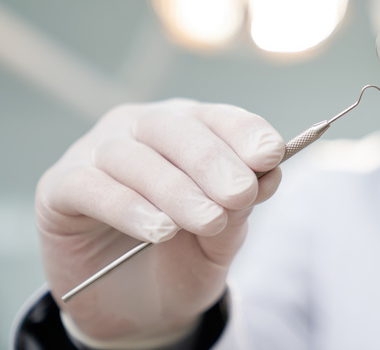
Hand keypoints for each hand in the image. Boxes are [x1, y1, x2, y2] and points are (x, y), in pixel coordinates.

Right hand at [36, 99, 284, 342]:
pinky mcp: (60, 186)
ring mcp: (97, 152)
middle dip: (213, 162)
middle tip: (239, 194)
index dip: (245, 132)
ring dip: (176, 189)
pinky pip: (92, 187)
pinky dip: (128, 208)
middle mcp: (141, 129)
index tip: (272, 155)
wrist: (134, 309)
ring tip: (206, 220)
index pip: (218, 117)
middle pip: (176, 128)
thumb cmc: (183, 259)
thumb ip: (239, 209)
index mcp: (188, 130)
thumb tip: (268, 174)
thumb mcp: (220, 239)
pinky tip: (159, 230)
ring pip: (135, 157)